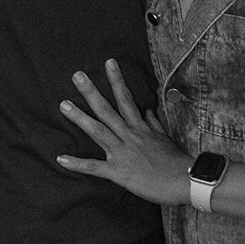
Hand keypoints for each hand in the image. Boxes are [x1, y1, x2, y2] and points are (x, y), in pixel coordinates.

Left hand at [57, 58, 190, 205]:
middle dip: (91, 92)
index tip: (108, 62)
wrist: (183, 181)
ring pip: (98, 132)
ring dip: (80, 119)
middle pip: (107, 110)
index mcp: (139, 127)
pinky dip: (77, 164)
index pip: (126, 98)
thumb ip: (153, 124)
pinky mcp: (119, 172)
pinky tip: (61, 159)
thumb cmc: (175, 161)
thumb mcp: (164, 138)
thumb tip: (147, 110)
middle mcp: (129, 135)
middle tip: (77, 75)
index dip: (116, 79)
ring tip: (64, 105)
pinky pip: (95, 167)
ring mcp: (122, 152)